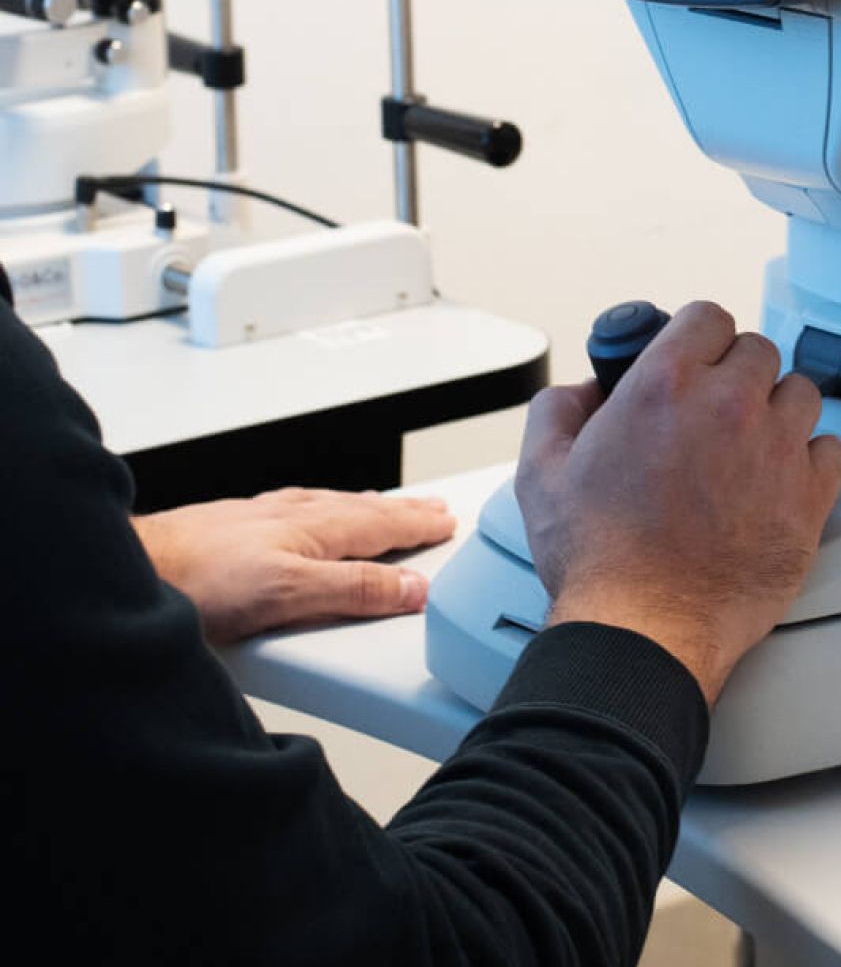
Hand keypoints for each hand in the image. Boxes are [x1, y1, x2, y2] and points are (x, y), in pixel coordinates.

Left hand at [133, 487, 456, 644]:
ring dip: (369, 507)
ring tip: (387, 506)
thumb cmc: (199, 581)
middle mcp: (295, 515)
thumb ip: (353, 590)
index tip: (446, 522)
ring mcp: (265, 518)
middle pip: (364, 510)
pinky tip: (313, 515)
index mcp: (317, 529)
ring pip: (333, 507)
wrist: (134, 568)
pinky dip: (326, 510)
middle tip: (433, 508)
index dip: (418, 525)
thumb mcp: (289, 594)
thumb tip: (411, 588)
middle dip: (403, 510)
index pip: (383, 525)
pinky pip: (301, 510)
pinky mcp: (236, 527)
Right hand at [515, 300, 840, 705]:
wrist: (643, 630)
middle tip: (716, 411)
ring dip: (777, 412)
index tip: (697, 360)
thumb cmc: (599, 561)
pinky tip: (781, 479)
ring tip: (750, 446)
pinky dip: (811, 460)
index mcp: (666, 386)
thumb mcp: (543, 471)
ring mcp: (775, 450)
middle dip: (737, 375)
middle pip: (759, 351)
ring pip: (800, 394)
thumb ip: (559, 409)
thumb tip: (585, 390)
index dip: (699, 338)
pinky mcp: (808, 498)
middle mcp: (728, 406)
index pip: (708, 316)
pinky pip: (832, 450)